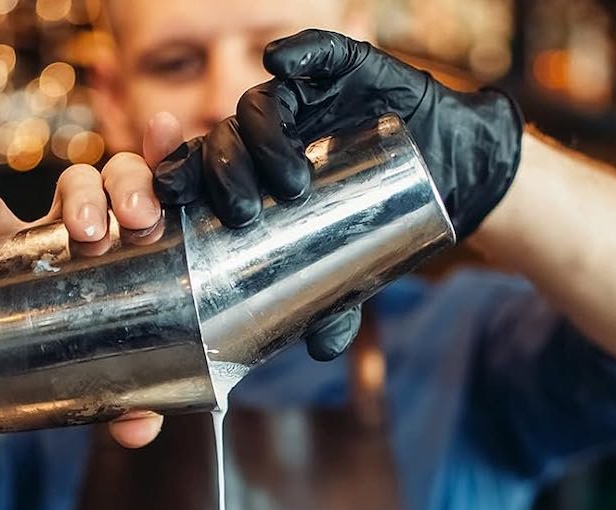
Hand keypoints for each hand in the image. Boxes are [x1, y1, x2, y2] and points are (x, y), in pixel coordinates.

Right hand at [0, 115, 184, 447]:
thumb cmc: (102, 357)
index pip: (165, 190)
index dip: (170, 157)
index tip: (174, 134)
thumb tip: (138, 428)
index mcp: (148, 242)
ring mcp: (58, 229)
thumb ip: (139, 403)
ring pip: (72, 184)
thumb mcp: (126, 382)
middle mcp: (109, 223)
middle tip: (137, 219)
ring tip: (81, 227)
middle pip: (121, 179)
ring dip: (79, 195)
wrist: (47, 369)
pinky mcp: (9, 248)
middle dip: (130, 188)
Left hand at [155, 30, 523, 351]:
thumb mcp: (356, 273)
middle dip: (221, 173)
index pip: (195, 174)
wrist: (451, 175)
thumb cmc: (382, 222)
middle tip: (242, 212)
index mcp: (250, 177)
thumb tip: (318, 350)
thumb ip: (337, 307)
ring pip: (260, 105)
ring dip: (261, 136)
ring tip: (290, 181)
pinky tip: (282, 61)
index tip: (164, 212)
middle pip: (221, 141)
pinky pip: (315, 53)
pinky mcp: (343, 68)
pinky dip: (298, 52)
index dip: (172, 184)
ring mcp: (303, 99)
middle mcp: (266, 135)